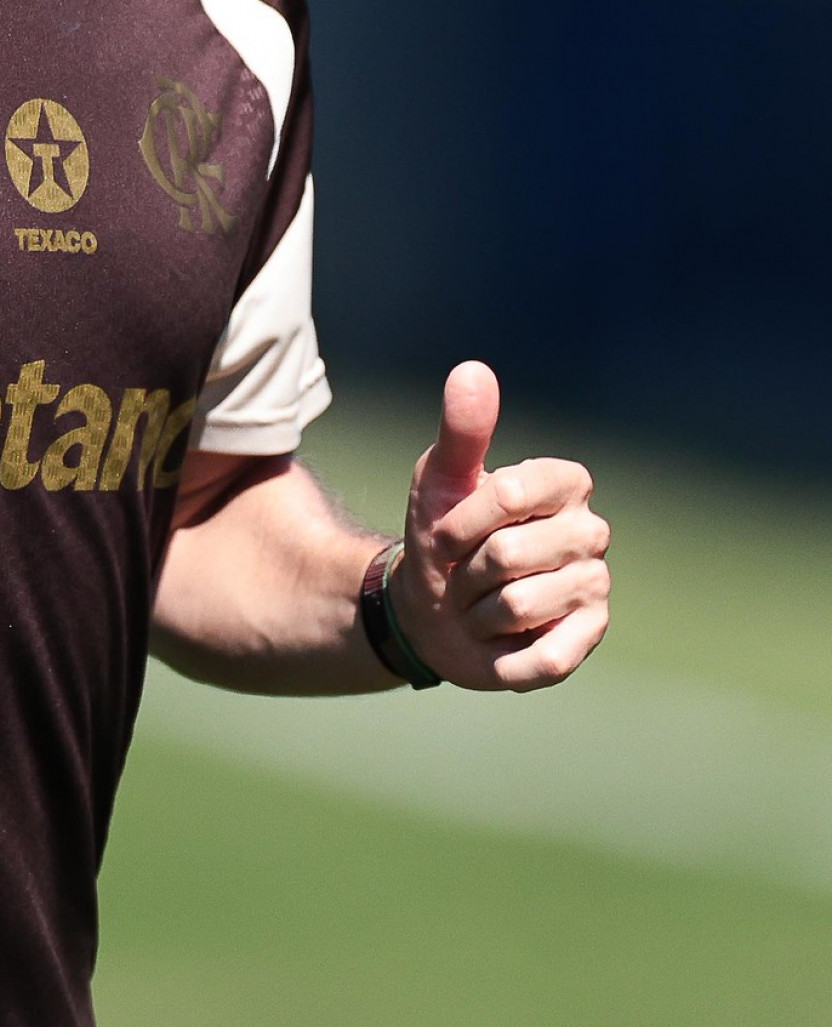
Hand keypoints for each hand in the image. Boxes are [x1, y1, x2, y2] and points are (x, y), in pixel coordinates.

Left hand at [389, 361, 610, 692]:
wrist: (431, 612)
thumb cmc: (441, 538)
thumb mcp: (438, 480)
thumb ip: (461, 430)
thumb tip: (473, 370)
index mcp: (562, 484)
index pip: (511, 493)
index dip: (462, 522)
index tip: (445, 533)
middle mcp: (590, 531)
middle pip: (508, 554)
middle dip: (465, 572)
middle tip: (465, 574)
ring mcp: (595, 585)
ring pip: (520, 606)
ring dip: (478, 613)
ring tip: (482, 605)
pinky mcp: (589, 637)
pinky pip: (547, 656)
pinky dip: (506, 656)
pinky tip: (501, 641)